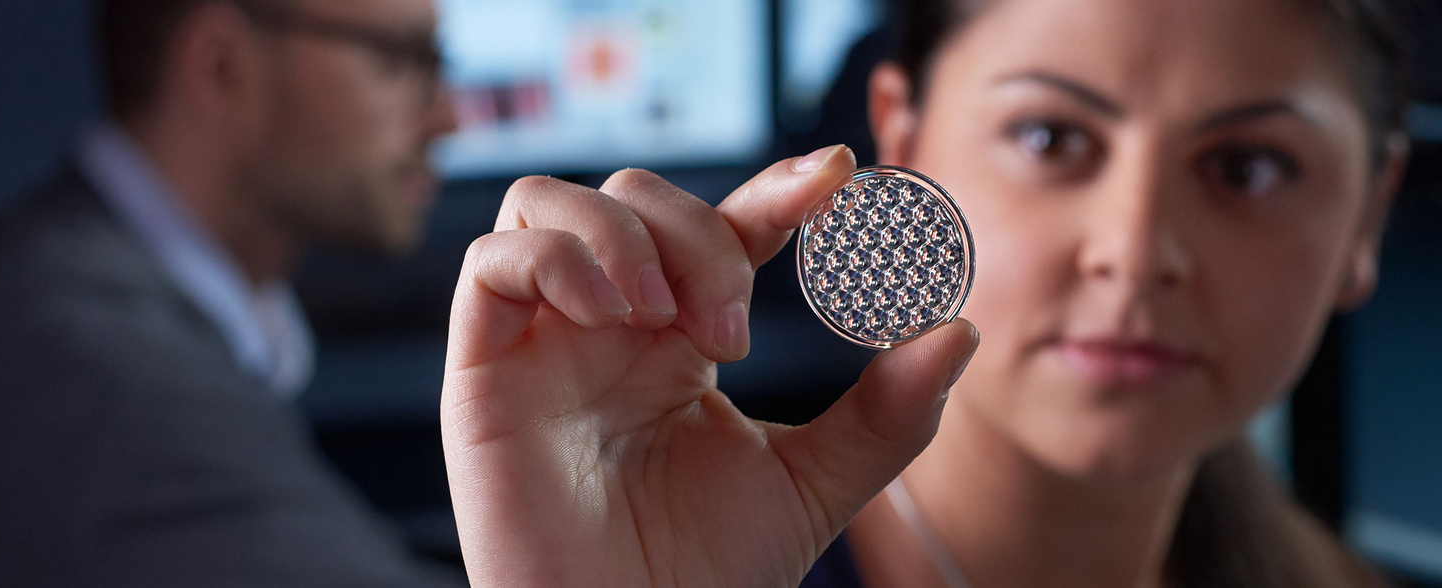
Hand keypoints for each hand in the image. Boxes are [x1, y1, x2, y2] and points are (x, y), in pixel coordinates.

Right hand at [441, 145, 980, 586]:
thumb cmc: (706, 575)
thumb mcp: (816, 484)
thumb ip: (886, 412)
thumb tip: (960, 332)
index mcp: (678, 339)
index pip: (720, 228)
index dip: (772, 189)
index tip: (835, 178)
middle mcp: (606, 327)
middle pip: (635, 197)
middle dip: (697, 233)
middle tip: (734, 328)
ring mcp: (540, 343)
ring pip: (550, 201)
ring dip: (623, 233)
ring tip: (669, 319)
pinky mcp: (481, 374)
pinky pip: (491, 263)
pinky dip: (555, 259)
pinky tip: (615, 317)